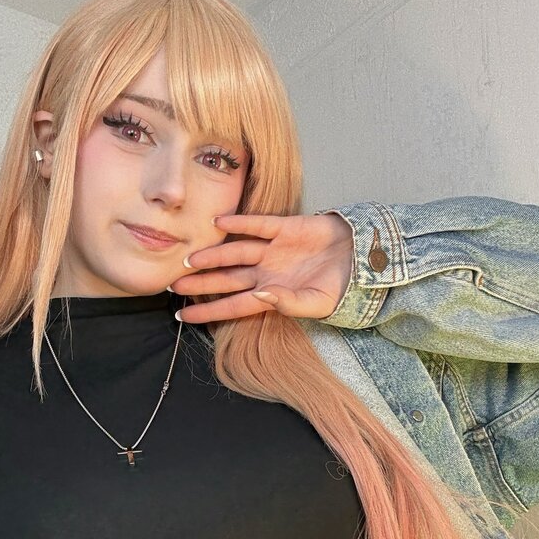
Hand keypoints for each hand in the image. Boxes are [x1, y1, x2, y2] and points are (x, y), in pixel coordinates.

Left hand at [170, 212, 353, 322]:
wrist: (365, 261)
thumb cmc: (341, 289)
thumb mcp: (316, 304)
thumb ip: (287, 304)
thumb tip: (260, 295)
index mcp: (271, 295)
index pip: (232, 305)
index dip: (207, 312)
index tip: (182, 315)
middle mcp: (267, 272)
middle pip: (226, 279)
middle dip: (200, 283)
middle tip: (173, 285)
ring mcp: (274, 250)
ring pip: (235, 253)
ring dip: (212, 256)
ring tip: (188, 259)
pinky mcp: (286, 228)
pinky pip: (259, 225)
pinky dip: (239, 223)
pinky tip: (217, 223)